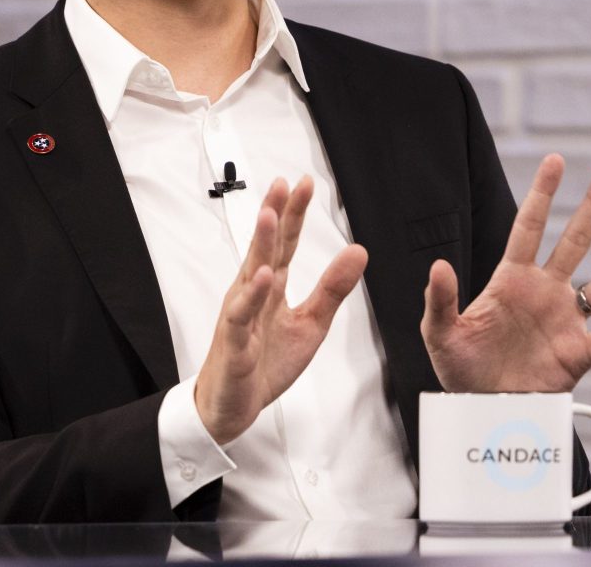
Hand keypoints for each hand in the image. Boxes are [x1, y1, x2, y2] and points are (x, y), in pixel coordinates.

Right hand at [194, 176, 367, 443]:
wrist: (232, 406)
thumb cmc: (264, 362)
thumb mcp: (311, 324)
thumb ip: (332, 289)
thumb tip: (358, 252)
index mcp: (271, 288)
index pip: (285, 244)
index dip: (294, 214)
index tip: (303, 184)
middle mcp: (252, 294)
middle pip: (266, 248)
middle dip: (275, 214)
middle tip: (284, 184)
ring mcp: (241, 316)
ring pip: (250, 273)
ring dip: (259, 244)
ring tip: (269, 216)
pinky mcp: (236, 343)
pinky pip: (243, 316)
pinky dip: (252, 296)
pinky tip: (264, 277)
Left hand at [420, 154, 590, 392]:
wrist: (483, 409)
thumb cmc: (461, 369)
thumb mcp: (441, 333)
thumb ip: (441, 299)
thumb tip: (439, 266)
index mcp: (513, 280)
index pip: (530, 227)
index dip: (543, 194)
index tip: (556, 161)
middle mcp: (546, 292)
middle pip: (576, 240)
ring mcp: (566, 322)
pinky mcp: (578, 355)